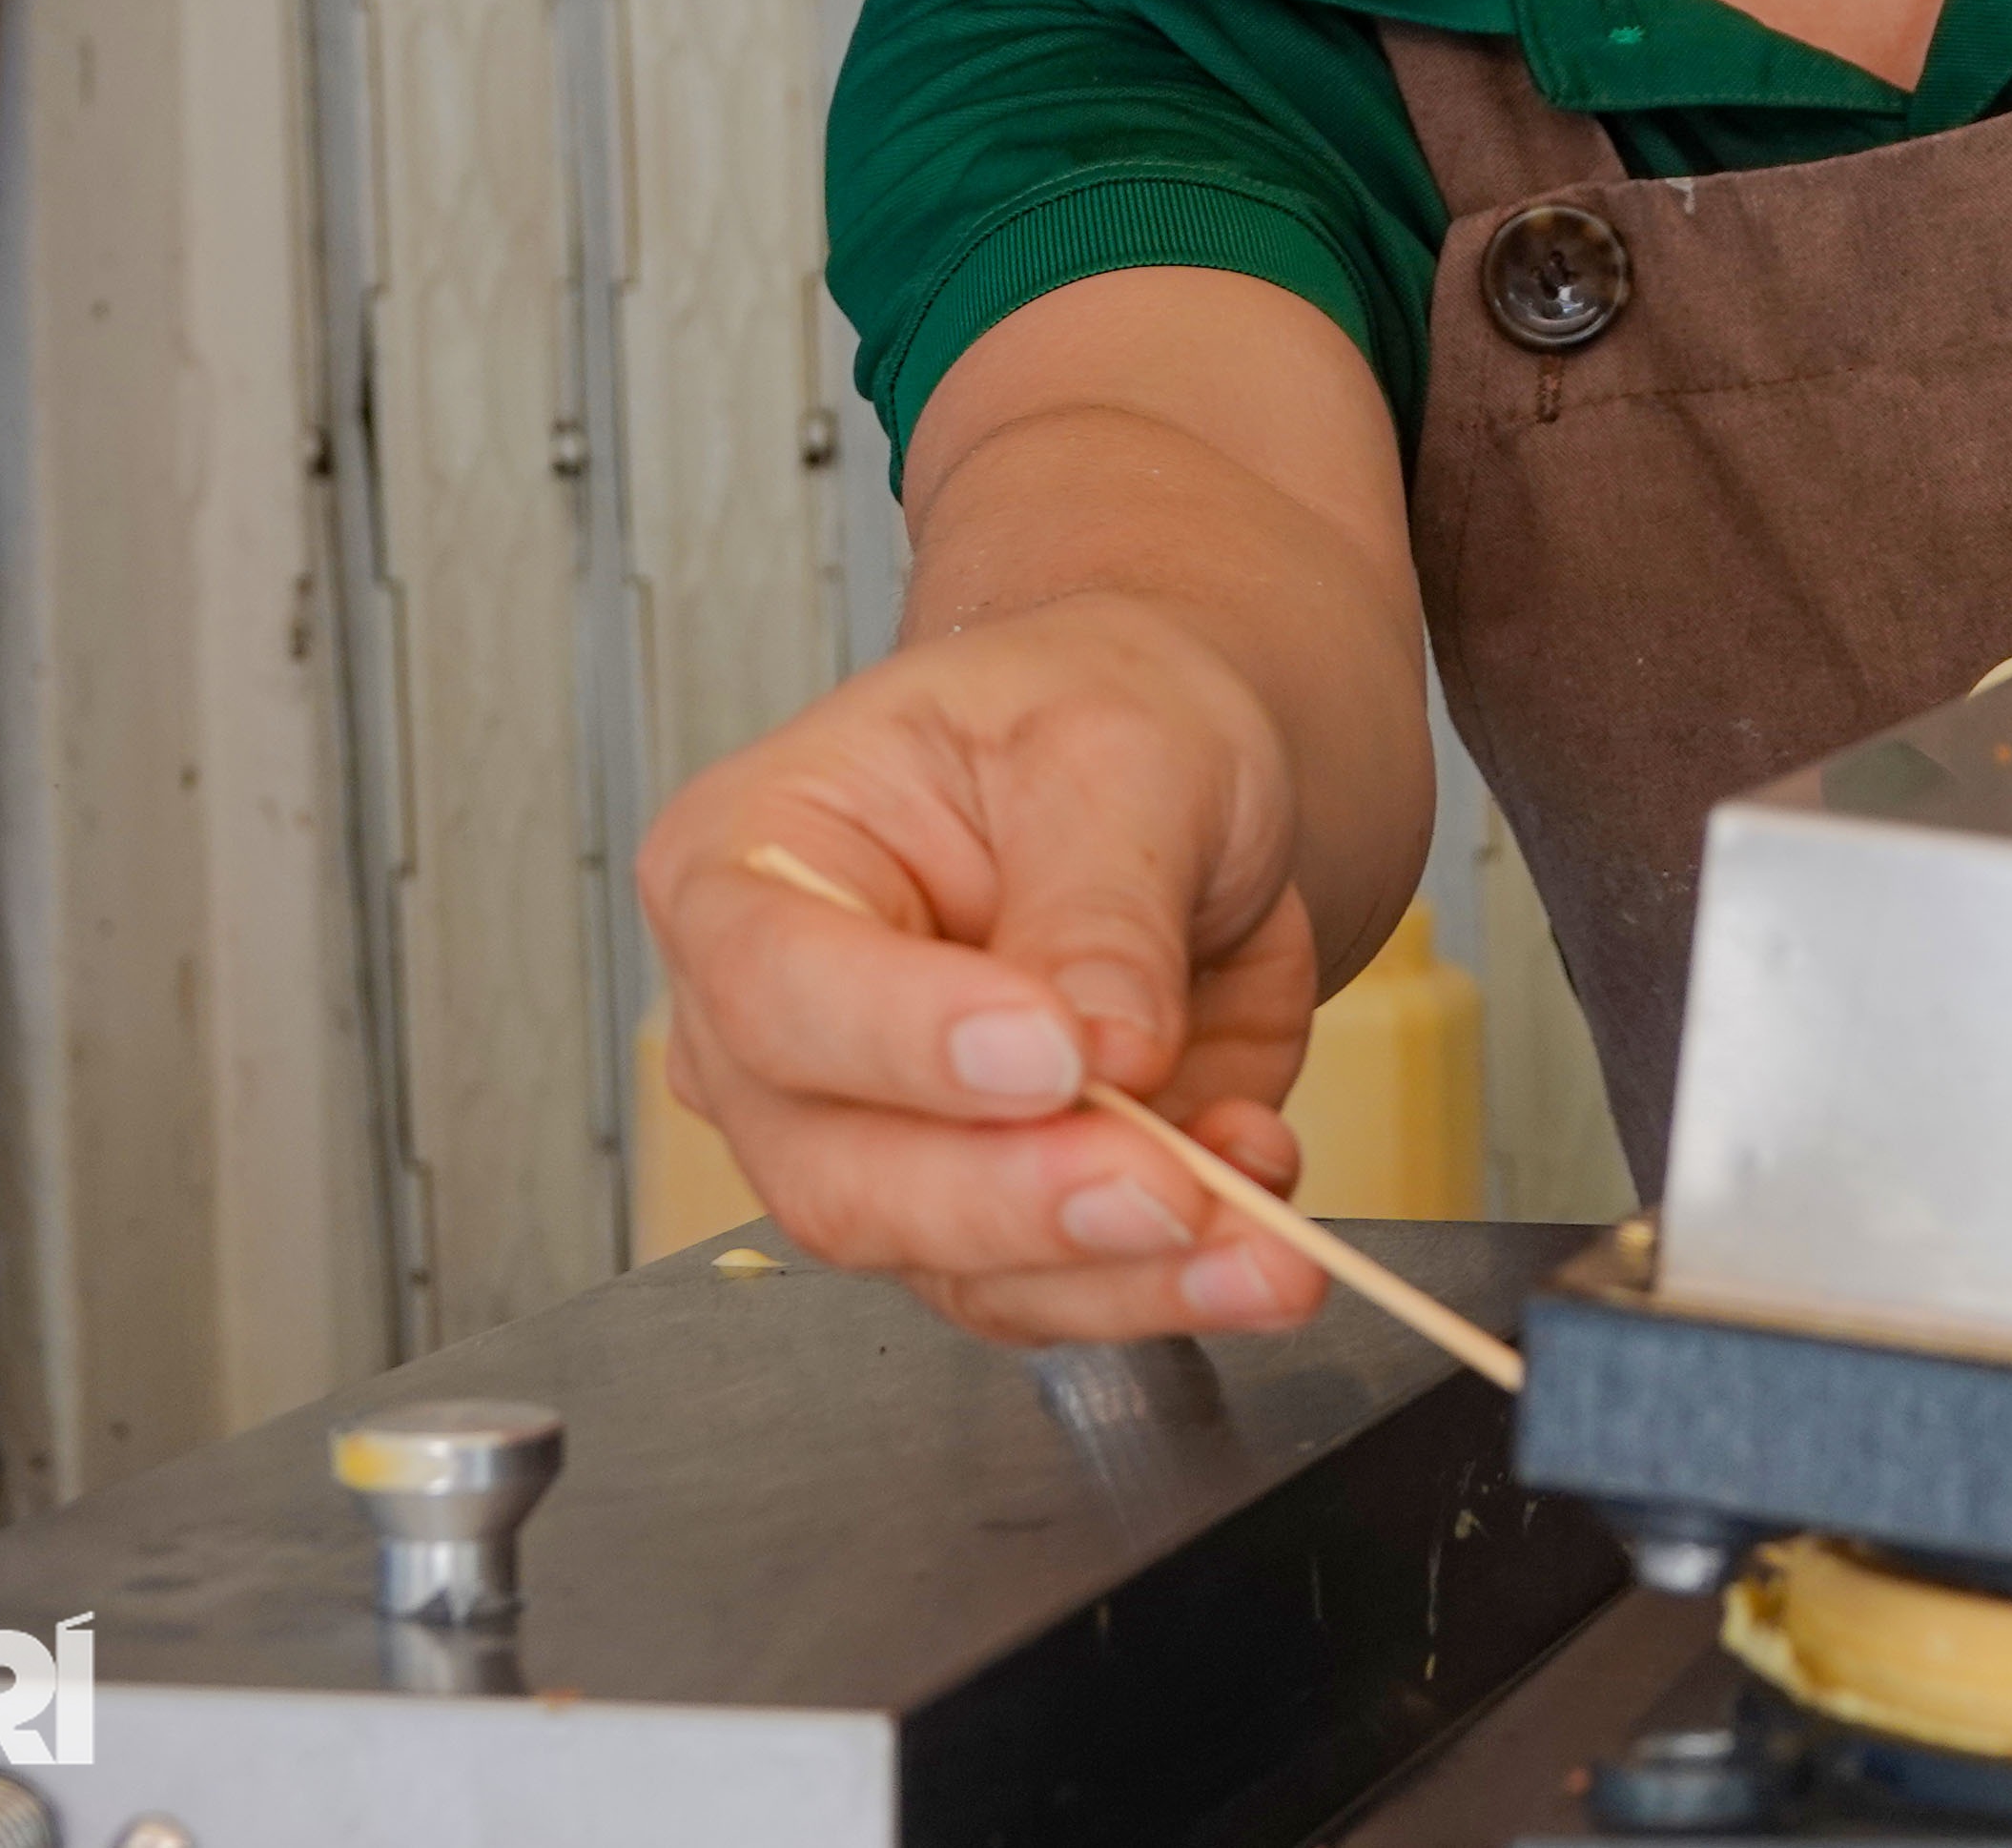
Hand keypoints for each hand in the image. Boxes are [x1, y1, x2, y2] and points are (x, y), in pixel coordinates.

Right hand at [637, 589, 1334, 1346]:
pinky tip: (1261, 1230)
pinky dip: (1172, 1280)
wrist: (1170, 779)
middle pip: (844, 1176)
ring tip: (1265, 1246)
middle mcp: (774, 1038)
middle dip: (1020, 1202)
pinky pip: (1058, 1291)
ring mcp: (872, 1143)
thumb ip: (1103, 899)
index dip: (904, 1042)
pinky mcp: (986, 1217)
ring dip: (1124, 1275)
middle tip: (1169, 1188)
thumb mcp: (1119, 748)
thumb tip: (1113, 1049)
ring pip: (957, 1270)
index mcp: (747, 867)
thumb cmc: (1089, 721)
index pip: (779, 987)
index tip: (1050, 1056)